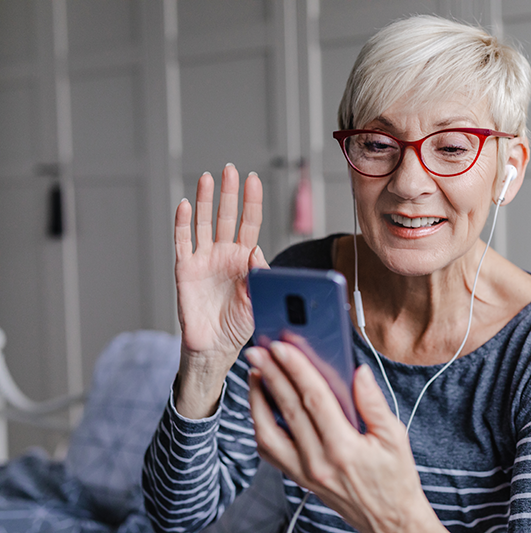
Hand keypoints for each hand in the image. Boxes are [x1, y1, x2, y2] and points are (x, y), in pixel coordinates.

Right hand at [174, 164, 267, 417]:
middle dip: (229, 193)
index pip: (249, 223)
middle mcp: (223, 253)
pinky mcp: (185, 269)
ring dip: (204, 200)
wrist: (215, 348)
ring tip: (207, 178)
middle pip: (226, 216)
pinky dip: (182, 222)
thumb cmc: (239, 325)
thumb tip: (256, 250)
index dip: (252, 202)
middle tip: (230, 169)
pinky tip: (184, 204)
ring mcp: (203, 259)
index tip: (254, 180)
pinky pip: (183, 242)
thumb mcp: (258, 299)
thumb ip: (260, 275)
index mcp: (244, 259)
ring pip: (203, 223)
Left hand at [246, 342, 445, 532]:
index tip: (282, 347)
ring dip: (257, 401)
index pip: (314, 399)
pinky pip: (269, 452)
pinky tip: (261, 408)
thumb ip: (374, 403)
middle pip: (287, 409)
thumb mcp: (395, 437)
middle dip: (270, 375)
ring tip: (255, 376)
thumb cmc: (395, 478)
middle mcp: (317, 461)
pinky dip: (260, 427)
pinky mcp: (298, 478)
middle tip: (258, 351)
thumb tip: (359, 372)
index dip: (296, 369)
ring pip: (268, 433)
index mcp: (343, 447)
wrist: (388, 520)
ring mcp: (303, 472)